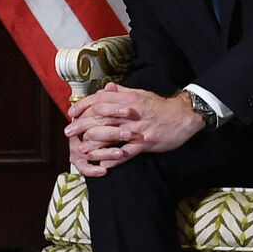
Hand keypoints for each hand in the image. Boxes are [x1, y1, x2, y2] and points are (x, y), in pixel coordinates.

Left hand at [65, 83, 203, 171]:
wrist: (184, 116)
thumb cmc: (159, 105)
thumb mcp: (139, 94)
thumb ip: (120, 93)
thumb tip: (104, 89)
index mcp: (127, 100)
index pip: (99, 101)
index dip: (83, 106)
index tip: (71, 112)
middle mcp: (130, 113)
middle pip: (101, 118)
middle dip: (82, 125)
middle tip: (68, 131)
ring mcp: (138, 128)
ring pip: (112, 134)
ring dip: (94, 143)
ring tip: (81, 149)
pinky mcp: (146, 142)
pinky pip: (128, 151)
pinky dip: (115, 157)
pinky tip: (103, 163)